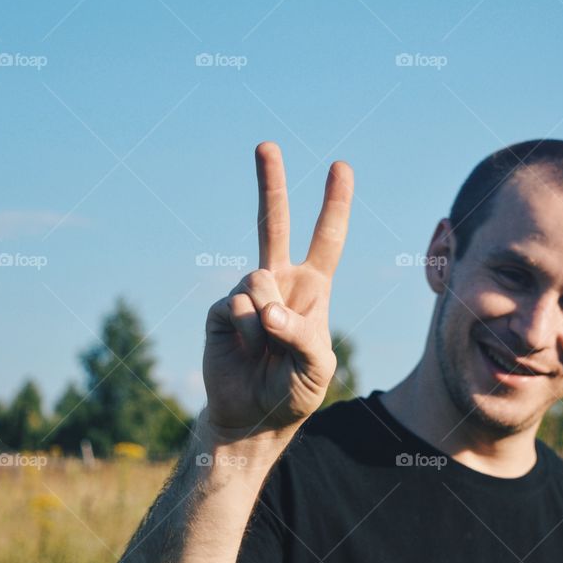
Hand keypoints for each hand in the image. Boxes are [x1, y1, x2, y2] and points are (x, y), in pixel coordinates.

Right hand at [202, 142, 353, 433]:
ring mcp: (248, 292)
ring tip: (267, 349)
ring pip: (259, 279)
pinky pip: (238, 306)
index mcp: (312, 288)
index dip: (334, 204)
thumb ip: (300, 335)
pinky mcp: (222, 309)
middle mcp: (279, 281)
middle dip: (271, 183)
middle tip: (266, 145)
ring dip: (266, 321)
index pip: (327, 239)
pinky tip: (247, 351)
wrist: (252, 417)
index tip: (340, 167)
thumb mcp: (316, 368)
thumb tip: (265, 308)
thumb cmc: (294, 391)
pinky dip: (247, 333)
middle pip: (274, 224)